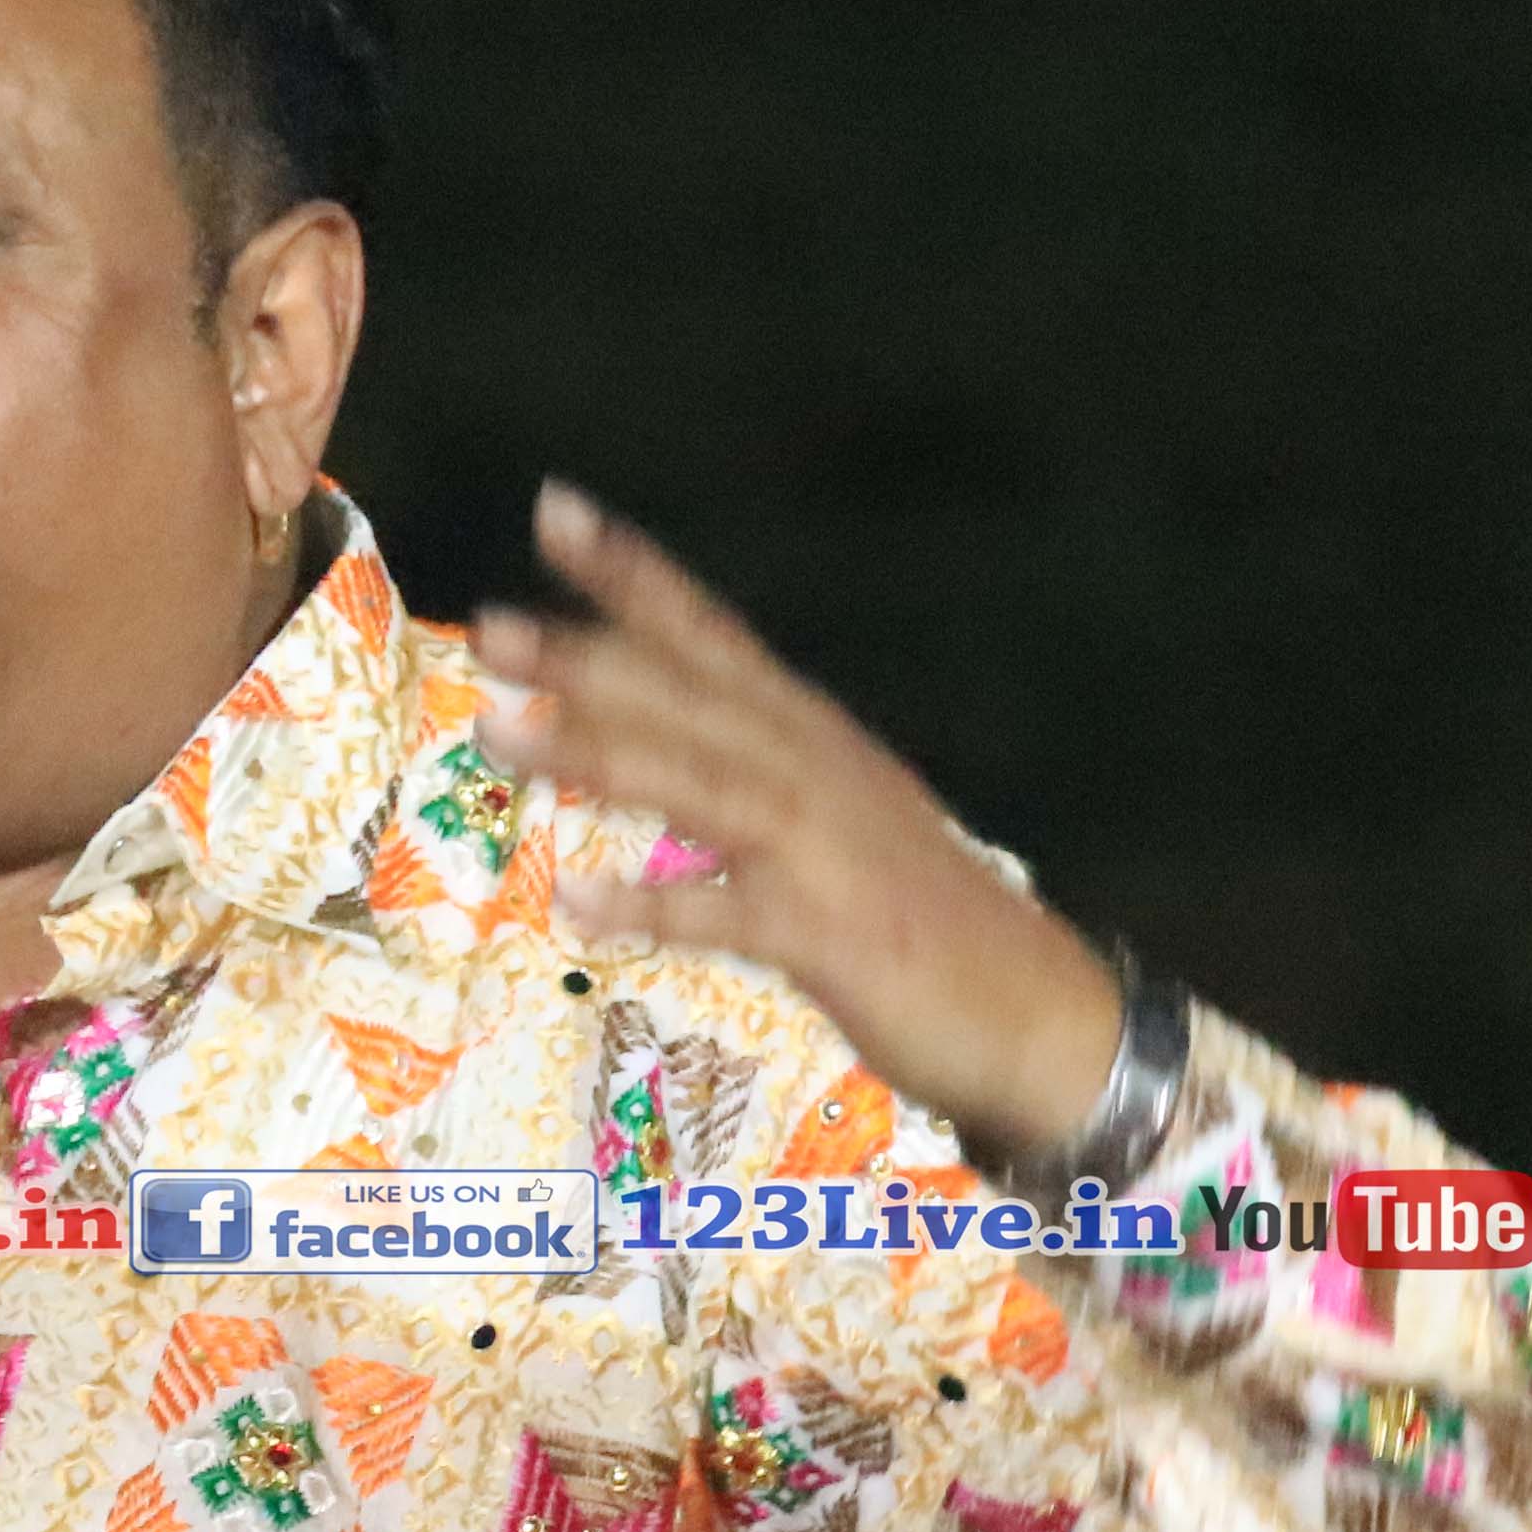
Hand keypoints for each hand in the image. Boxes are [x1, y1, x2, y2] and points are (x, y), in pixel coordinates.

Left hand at [469, 483, 1123, 1166]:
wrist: (1042, 1019)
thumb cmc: (921, 922)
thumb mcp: (834, 822)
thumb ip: (747, 773)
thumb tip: (643, 732)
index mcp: (812, 740)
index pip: (712, 637)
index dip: (636, 576)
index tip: (557, 513)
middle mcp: (817, 773)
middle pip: (692, 697)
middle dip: (589, 656)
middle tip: (489, 625)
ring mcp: (828, 849)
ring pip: (701, 781)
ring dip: (597, 751)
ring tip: (496, 729)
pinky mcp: (834, 934)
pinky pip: (731, 913)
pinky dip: (655, 904)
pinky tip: (576, 897)